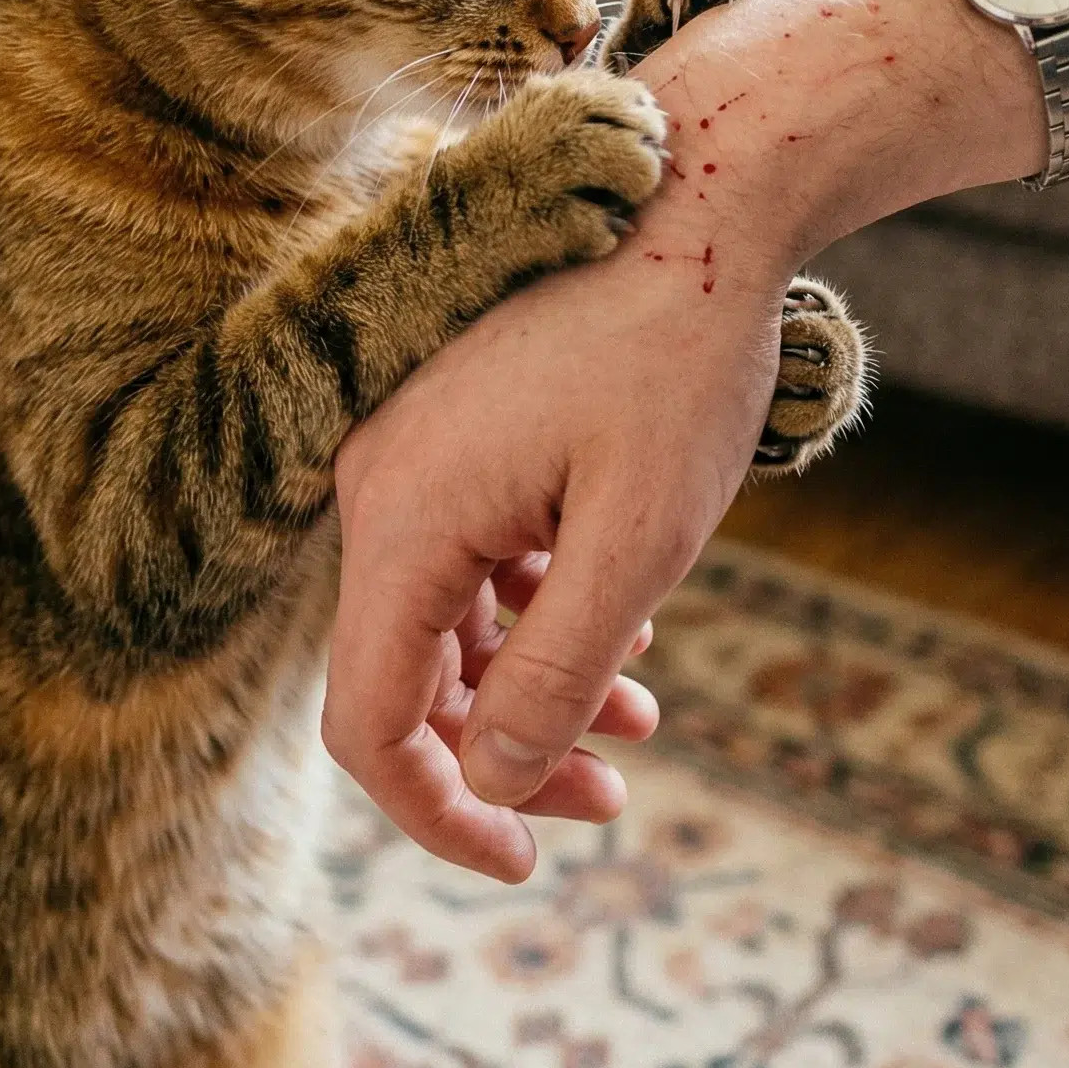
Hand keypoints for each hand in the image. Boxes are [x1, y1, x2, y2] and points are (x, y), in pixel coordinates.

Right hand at [326, 231, 790, 879]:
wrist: (697, 200)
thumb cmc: (677, 360)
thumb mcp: (637, 540)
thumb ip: (553, 672)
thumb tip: (487, 776)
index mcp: (404, 517)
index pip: (371, 720)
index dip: (437, 812)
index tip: (520, 867)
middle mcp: (383, 482)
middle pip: (411, 672)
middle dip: (506, 749)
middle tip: (610, 797)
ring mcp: (416, 445)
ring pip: (451, 612)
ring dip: (536, 676)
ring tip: (641, 710)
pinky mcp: (457, 421)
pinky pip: (475, 547)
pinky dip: (540, 601)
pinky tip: (625, 613)